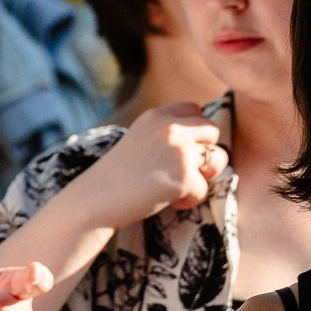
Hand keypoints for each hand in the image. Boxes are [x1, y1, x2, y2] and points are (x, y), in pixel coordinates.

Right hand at [67, 104, 225, 230]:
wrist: (93, 201)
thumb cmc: (114, 179)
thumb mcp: (139, 142)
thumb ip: (166, 136)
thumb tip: (205, 145)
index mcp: (156, 116)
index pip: (195, 109)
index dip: (195, 131)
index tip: (181, 150)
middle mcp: (169, 127)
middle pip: (212, 131)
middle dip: (206, 152)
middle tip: (182, 172)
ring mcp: (178, 150)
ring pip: (217, 158)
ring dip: (204, 176)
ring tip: (176, 186)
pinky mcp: (184, 175)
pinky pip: (204, 189)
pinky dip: (189, 200)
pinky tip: (166, 201)